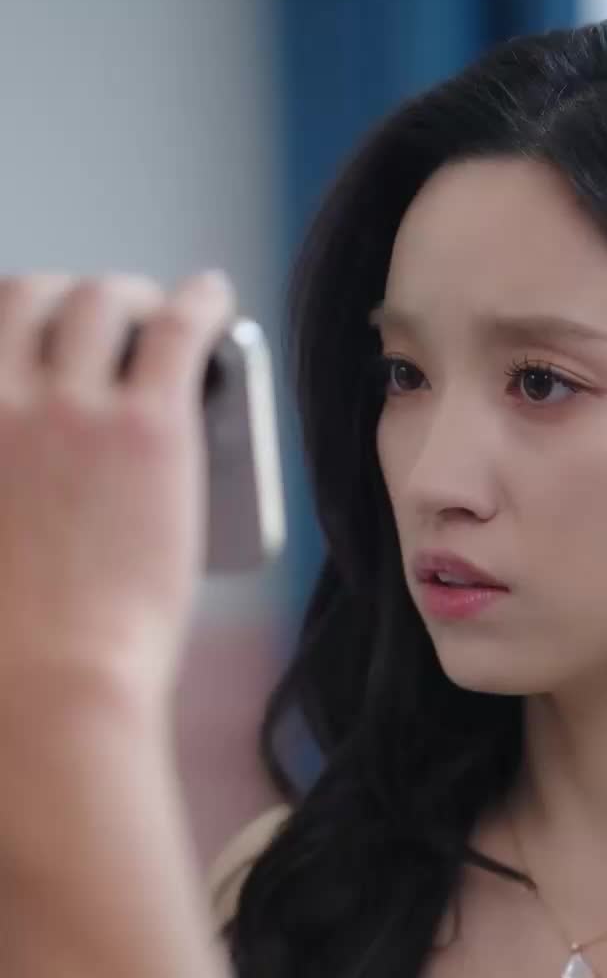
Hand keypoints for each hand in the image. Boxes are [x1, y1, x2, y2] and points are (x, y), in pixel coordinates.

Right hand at [0, 271, 235, 718]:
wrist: (54, 682)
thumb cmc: (12, 649)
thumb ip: (10, 494)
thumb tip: (30, 500)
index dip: (12, 323)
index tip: (33, 335)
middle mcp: (0, 400)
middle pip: (32, 300)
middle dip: (68, 297)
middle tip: (107, 318)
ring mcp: (75, 410)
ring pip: (104, 302)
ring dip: (131, 295)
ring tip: (160, 312)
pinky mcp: (150, 430)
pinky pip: (179, 331)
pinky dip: (198, 301)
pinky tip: (214, 296)